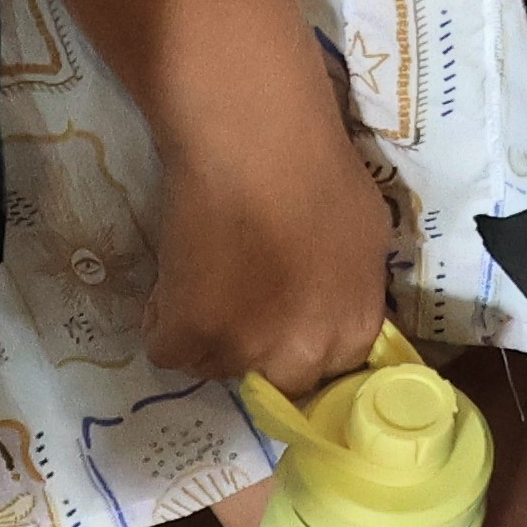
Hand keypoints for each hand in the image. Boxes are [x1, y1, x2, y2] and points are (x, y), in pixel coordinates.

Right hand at [141, 91, 405, 397]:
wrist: (259, 148)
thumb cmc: (320, 176)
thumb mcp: (364, 241)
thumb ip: (348, 289)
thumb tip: (330, 298)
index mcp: (353, 333)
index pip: (327, 370)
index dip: (299, 341)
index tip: (282, 318)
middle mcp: (303, 356)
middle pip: (272, 378)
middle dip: (256, 347)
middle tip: (241, 300)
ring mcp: (243, 352)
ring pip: (214, 365)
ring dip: (207, 334)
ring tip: (206, 276)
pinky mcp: (188, 338)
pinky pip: (166, 349)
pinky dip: (162, 319)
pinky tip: (176, 276)